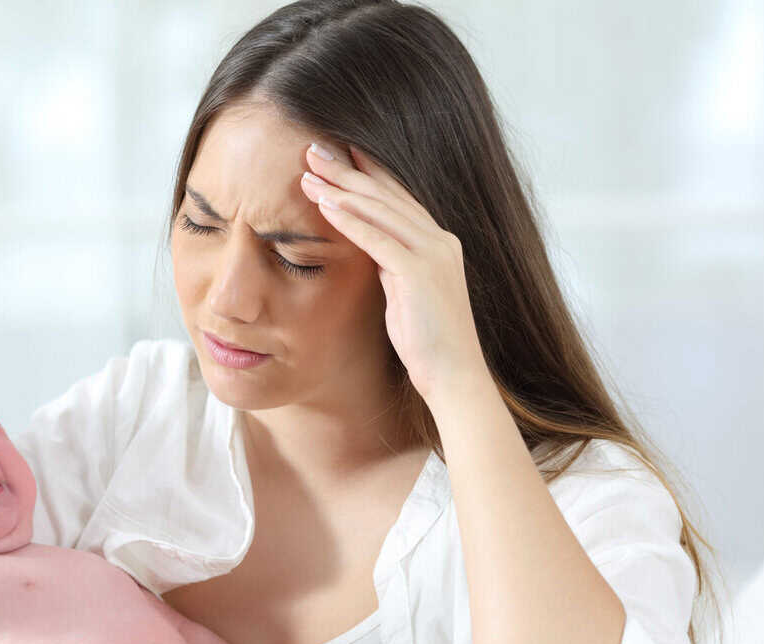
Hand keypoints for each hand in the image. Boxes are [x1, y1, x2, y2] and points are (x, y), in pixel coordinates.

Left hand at [299, 142, 489, 401]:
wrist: (454, 374)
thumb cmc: (428, 343)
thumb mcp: (406, 295)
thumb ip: (393, 267)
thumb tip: (371, 252)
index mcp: (438, 243)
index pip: (398, 197)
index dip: (368, 172)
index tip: (339, 152)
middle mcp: (439, 240)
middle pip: (386, 195)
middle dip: (347, 170)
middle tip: (313, 149)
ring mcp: (432, 253)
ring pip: (380, 210)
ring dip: (341, 188)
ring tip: (309, 172)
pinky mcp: (419, 272)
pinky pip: (377, 239)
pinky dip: (350, 220)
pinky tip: (325, 204)